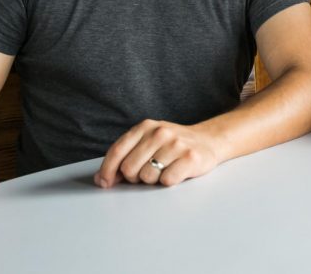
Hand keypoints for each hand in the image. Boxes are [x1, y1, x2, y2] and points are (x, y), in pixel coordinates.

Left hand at [93, 119, 225, 188]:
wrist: (209, 140)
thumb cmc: (173, 145)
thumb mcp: (148, 142)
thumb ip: (125, 156)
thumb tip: (101, 179)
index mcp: (146, 126)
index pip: (118, 150)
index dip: (107, 170)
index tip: (104, 182)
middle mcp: (160, 132)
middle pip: (130, 168)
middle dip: (134, 177)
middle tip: (146, 172)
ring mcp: (176, 144)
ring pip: (147, 177)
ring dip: (153, 180)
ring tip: (163, 170)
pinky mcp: (190, 158)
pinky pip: (166, 181)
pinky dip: (168, 181)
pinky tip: (176, 172)